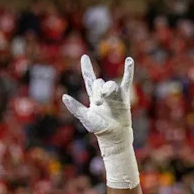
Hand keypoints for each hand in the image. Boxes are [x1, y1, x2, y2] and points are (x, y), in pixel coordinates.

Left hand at [62, 55, 137, 189]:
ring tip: (108, 97)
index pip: (89, 79)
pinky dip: (128, 70)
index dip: (87, 68)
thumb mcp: (85, 117)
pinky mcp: (124, 96)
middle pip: (99, 82)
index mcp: (93, 97)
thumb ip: (75, 107)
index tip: (85, 57)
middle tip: (100, 102)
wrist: (114, 136)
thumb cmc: (99, 129)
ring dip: (108, 90)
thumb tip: (64, 96)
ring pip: (110, 84)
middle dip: (98, 90)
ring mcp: (114, 94)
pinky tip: (129, 60)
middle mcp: (104, 94)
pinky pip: (126, 81)